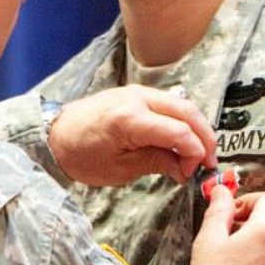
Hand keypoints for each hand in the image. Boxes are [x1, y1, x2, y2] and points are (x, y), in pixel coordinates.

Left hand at [47, 85, 217, 185]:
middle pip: (187, 111)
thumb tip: (186, 168)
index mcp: (130, 119)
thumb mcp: (120, 169)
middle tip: (209, 162)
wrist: (55, 135)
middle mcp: (137, 98)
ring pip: (181, 104)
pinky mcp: (136, 93)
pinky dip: (182, 120)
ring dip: (196, 127)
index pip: (179, 131)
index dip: (194, 153)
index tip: (194, 172)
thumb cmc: (82, 156)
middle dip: (205, 137)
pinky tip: (183, 140)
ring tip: (199, 153)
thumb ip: (157, 162)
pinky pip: (168, 103)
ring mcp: (137, 92)